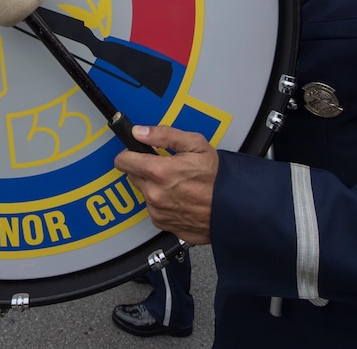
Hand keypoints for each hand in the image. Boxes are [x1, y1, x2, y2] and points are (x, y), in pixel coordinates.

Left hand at [114, 124, 217, 244]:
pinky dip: (161, 202)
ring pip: (144, 192)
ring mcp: (157, 210)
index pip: (123, 160)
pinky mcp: (162, 223)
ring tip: (176, 182)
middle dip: (144, 168)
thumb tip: (140, 131)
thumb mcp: (196, 145)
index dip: (129, 152)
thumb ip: (164, 135)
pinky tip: (179, 197)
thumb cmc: (218, 178)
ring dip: (153, 186)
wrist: (233, 208)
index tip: (135, 151)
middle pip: (132, 175)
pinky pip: (153, 208)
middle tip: (164, 165)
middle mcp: (154, 194)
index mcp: (159, 172)